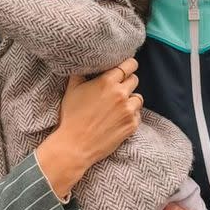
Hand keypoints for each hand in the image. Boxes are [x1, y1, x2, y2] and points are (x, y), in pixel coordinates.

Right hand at [35, 58, 142, 197]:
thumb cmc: (72, 116)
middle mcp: (121, 94)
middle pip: (135, 79)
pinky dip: (131, 115)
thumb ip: (80, 73)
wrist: (76, 145)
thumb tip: (84, 63)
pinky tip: (118, 118)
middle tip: (117, 88)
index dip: (129, 65)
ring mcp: (128, 110)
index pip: (129, 64)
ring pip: (138, 97)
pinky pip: (138, 114)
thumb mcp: (72, 89)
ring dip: (130, 100)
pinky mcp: (132, 125)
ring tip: (118, 106)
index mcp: (107, 82)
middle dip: (127, 82)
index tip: (126, 67)